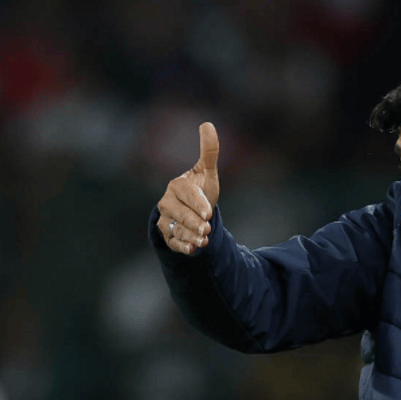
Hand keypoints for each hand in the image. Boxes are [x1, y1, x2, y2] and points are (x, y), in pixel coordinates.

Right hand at [156, 122, 219, 254]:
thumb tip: (207, 123)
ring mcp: (166, 219)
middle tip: (206, 228)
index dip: (198, 204)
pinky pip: (173, 242)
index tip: (209, 213)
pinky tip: (195, 249)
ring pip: (176, 228)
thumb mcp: (207, 172)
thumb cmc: (201, 189)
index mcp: (177, 186)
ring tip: (203, 240)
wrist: (194, 211)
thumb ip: (209, 151)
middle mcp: (167, 202)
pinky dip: (183, 246)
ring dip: (190, 235)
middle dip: (194, 222)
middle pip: (180, 214)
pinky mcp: (168, 234)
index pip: (186, 194)